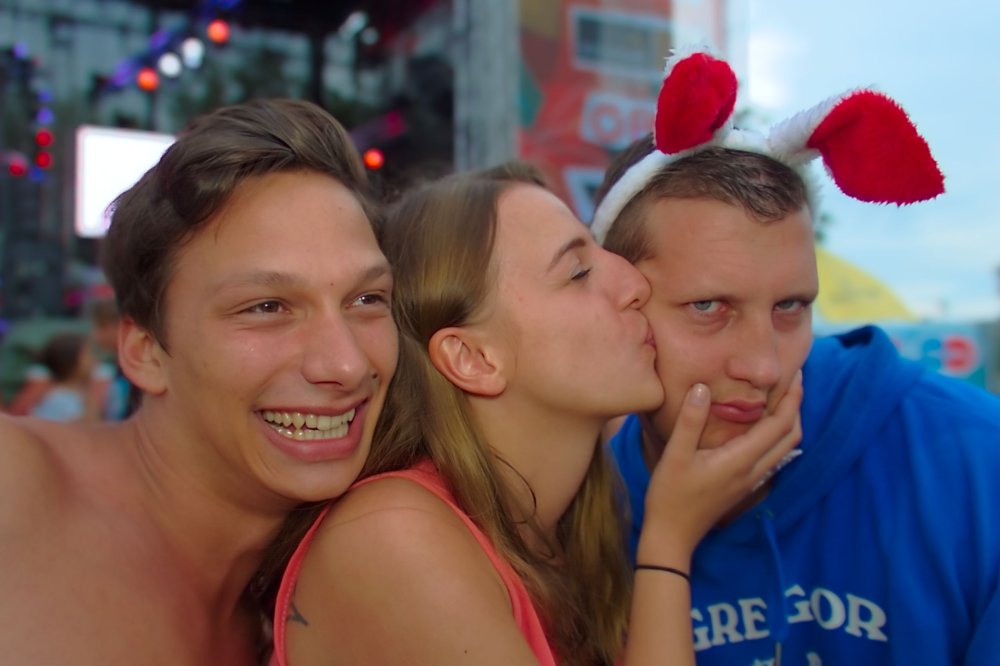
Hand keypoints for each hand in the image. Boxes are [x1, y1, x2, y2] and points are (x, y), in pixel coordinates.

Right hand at [636, 372, 802, 564]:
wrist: (672, 536)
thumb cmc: (670, 496)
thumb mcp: (675, 455)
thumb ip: (690, 421)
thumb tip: (701, 387)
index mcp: (741, 459)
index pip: (780, 425)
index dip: (792, 398)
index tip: (796, 373)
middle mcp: (753, 470)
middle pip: (791, 436)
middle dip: (796, 406)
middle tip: (793, 380)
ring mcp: (751, 480)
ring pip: (785, 448)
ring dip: (790, 421)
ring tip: (782, 398)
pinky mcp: (745, 485)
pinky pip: (773, 456)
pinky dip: (778, 436)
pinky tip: (764, 426)